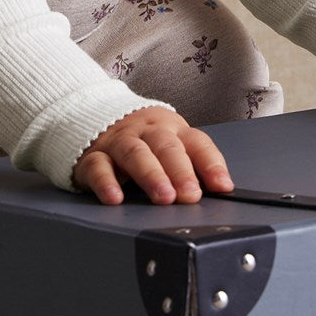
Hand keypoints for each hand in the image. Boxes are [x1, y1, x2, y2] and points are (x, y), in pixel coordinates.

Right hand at [72, 106, 232, 205]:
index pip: (196, 143)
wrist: (95, 117)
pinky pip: (99, 167)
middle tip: (190, 195)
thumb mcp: (170, 146)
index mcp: (172, 129)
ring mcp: (119, 142)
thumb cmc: (143, 140)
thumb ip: (192, 166)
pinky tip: (115, 198)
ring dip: (151, 175)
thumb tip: (220, 192)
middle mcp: (147, 132)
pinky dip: (106, 182)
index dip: (211, 164)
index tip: (222, 186)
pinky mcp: (93, 156)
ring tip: (163, 197)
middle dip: (180, 171)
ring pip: (135, 153)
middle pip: (166, 146)